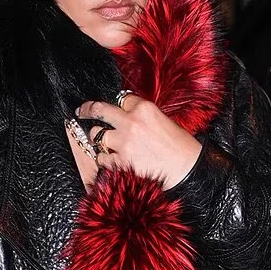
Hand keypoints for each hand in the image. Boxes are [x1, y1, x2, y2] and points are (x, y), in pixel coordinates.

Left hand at [77, 94, 201, 189]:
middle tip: (81, 111)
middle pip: (100, 110)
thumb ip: (144, 117)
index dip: (118, 104)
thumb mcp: (165, 121)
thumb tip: (128, 118)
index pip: (122, 98)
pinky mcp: (121, 161)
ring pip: (97, 135)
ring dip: (98, 139)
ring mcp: (123, 142)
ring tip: (102, 143)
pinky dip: (104, 160)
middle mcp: (131, 122)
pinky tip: (111, 160)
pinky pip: (102, 159)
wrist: (189, 171)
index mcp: (145, 108)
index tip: (110, 106)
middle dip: (88, 109)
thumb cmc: (182, 148)